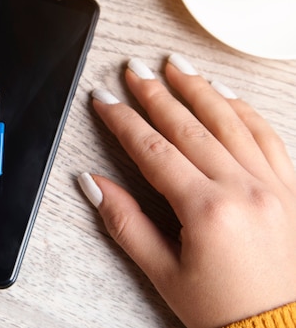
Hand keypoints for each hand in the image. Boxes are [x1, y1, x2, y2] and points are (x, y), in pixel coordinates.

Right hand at [80, 54, 295, 326]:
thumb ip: (125, 222)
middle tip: (135, 70)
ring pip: (231, 121)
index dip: (123, 121)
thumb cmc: (222, 309)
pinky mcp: (290, 189)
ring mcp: (273, 185)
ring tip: (176, 66)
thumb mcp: (162, 272)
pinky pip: (268, 136)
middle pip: (190, 127)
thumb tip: (94, 183)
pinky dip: (244, 110)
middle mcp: (244, 189)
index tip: (104, 99)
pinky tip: (226, 95)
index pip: (154, 151)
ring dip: (199, 89)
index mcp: (207, 210)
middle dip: (156, 94)